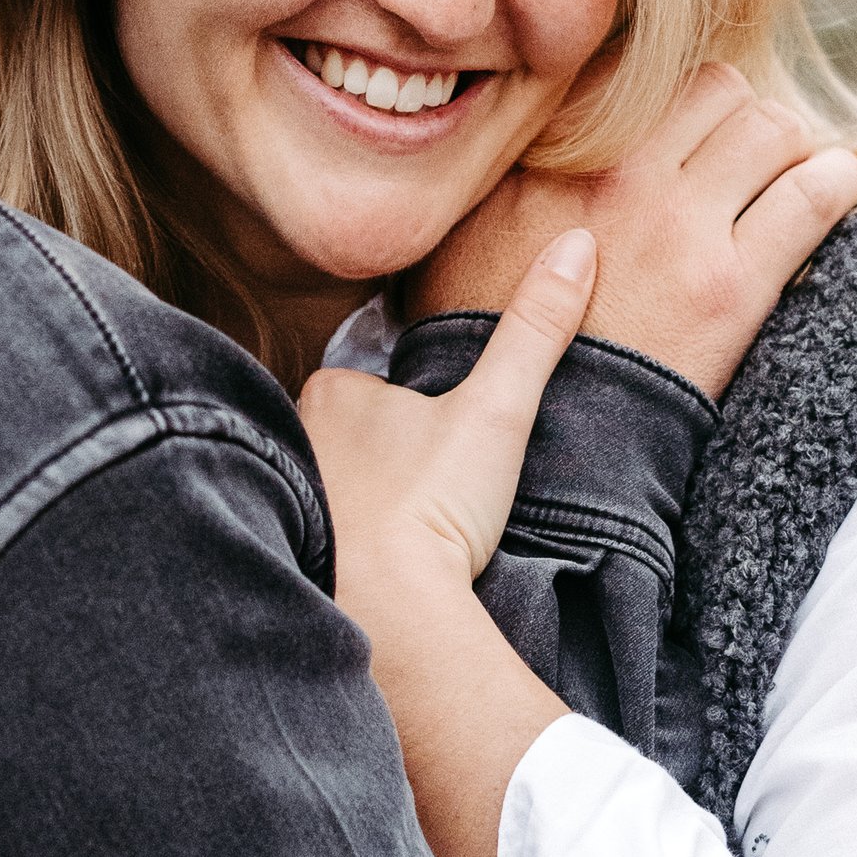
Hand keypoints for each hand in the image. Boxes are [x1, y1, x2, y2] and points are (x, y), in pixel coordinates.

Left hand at [299, 232, 596, 856]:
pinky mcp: (283, 560)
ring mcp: (278, 504)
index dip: (406, 412)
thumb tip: (577, 242)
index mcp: (327, 395)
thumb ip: (534, 328)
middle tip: (423, 497)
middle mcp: (286, 442)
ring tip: (404, 540)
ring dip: (354, 508)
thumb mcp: (497, 409)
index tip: (439, 449)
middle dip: (373, 461)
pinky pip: (309, 543)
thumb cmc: (434, 505)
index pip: (364, 384)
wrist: (392, 614)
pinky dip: (336, 553)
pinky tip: (373, 575)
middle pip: (340, 440)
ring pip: (322, 490)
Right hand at [405, 64, 856, 399]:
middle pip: (717, 88)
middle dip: (737, 117)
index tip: (687, 131)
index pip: (642, 74)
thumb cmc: (492, 343)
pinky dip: (833, 182)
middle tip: (743, 158)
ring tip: (787, 178)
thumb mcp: (469, 230)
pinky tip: (832, 188)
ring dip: (787, 148)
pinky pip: (814, 193)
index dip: (674, 101)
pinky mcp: (734, 284)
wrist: (543, 444)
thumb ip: (510, 165)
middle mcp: (617, 172)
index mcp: (552, 154)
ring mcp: (680, 224)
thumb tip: (538, 119)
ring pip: (772, 127)